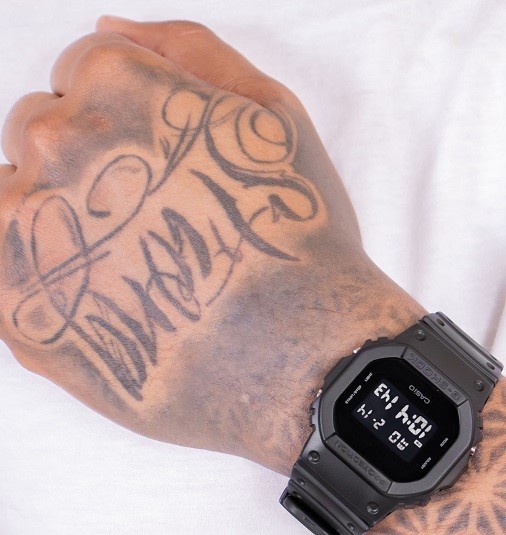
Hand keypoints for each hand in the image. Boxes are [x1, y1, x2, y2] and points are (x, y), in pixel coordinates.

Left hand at [0, 19, 422, 473]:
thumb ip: (190, 52)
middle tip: (158, 230)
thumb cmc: (296, 243)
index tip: (168, 175)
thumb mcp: (274, 118)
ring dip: (61, 226)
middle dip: (90, 171)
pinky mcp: (17, 310)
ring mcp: (28, 230)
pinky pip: (3, 275)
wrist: (302, 357)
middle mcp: (58, 146)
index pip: (83, 77)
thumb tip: (108, 29)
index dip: (131, 125)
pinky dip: (44, 283)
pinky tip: (106, 302)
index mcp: (116, 86)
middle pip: (43, 137)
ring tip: (133, 273)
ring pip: (15, 204)